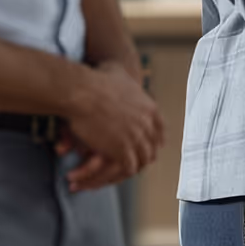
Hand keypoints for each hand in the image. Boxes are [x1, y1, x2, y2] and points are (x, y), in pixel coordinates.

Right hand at [60, 63, 162, 192]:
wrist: (85, 91)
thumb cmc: (95, 79)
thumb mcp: (117, 72)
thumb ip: (122, 77)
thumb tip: (116, 69)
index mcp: (150, 108)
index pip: (160, 131)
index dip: (154, 141)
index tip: (148, 147)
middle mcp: (148, 124)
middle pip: (151, 149)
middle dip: (141, 157)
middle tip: (129, 164)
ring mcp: (137, 138)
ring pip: (139, 162)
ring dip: (127, 169)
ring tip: (113, 174)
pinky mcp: (123, 151)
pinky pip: (125, 170)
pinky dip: (114, 175)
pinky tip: (103, 176)